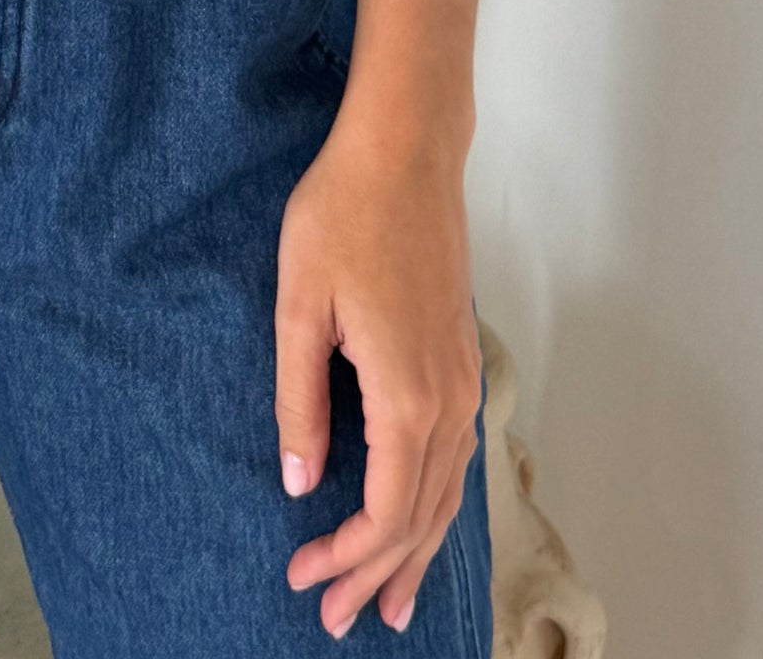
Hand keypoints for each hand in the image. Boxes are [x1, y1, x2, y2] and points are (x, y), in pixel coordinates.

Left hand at [274, 119, 482, 637]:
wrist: (405, 150)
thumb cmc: (344, 215)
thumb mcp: (299, 307)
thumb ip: (299, 401)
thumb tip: (301, 481)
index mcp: (407, 395)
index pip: (387, 511)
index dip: (347, 555)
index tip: (304, 578)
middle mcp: (449, 400)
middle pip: (423, 516)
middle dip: (379, 572)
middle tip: (339, 619)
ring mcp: (464, 379)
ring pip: (449, 493)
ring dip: (418, 551)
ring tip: (389, 600)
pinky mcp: (461, 358)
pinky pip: (458, 458)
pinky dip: (438, 505)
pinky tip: (421, 520)